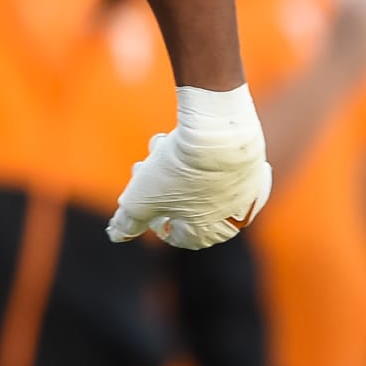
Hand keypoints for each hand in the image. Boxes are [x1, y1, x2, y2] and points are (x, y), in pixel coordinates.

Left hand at [108, 85, 271, 249]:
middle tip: (143, 165)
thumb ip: (128, 221)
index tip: (140, 196)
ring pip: (196, 179)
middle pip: (183, 203)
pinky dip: (194, 151)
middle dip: (156, 183)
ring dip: (169, 162)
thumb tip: (116, 235)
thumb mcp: (141, 200)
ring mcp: (245, 188)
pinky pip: (215, 161)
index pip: (176, 234)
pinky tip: (180, 136)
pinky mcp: (250, 162)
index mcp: (210, 232)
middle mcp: (234, 215)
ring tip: (158, 144)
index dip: (150, 215)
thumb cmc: (179, 172)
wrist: (219, 130)